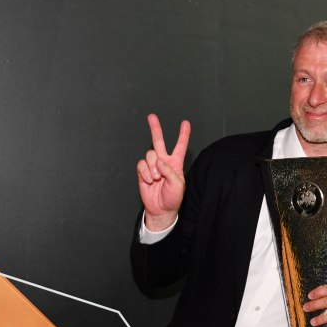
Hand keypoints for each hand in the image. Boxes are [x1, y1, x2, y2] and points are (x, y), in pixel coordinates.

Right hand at [137, 113, 190, 229]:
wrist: (161, 210)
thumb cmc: (173, 198)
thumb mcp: (178, 185)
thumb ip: (170, 171)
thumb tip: (158, 161)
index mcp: (175, 163)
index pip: (180, 146)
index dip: (183, 134)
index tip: (185, 123)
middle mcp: (163, 162)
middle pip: (158, 141)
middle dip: (155, 129)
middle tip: (151, 116)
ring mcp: (152, 166)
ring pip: (149, 155)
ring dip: (152, 167)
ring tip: (156, 179)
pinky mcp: (143, 172)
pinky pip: (141, 164)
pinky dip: (145, 172)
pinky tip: (150, 180)